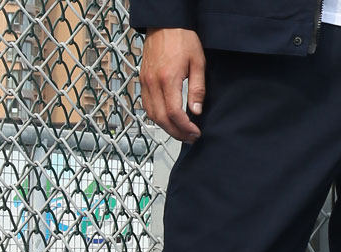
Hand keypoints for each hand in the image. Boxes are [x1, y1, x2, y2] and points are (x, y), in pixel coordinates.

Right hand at [140, 28, 205, 142]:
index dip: (185, 127)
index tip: (195, 132)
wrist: (165, 23)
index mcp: (168, 78)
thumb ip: (197, 89)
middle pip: (161, 119)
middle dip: (176, 133)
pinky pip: (146, 106)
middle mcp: (153, 82)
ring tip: (181, 132)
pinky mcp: (142, 80)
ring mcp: (145, 82)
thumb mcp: (198, 63)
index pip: (174, 113)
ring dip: (166, 128)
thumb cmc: (182, 39)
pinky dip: (157, 117)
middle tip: (190, 138)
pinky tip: (168, 120)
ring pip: (151, 115)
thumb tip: (196, 111)